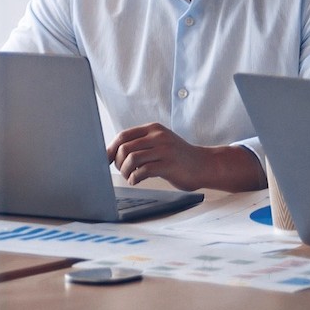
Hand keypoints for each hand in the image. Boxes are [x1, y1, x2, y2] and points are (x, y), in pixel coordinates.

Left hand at [107, 122, 266, 190]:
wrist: (204, 165)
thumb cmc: (177, 157)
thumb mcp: (159, 143)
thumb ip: (140, 144)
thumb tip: (111, 153)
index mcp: (153, 129)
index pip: (123, 136)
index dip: (111, 149)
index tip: (106, 161)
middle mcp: (158, 136)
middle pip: (125, 148)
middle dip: (118, 162)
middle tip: (122, 171)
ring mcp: (164, 150)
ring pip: (132, 159)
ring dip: (125, 171)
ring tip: (129, 176)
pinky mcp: (169, 165)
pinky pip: (143, 171)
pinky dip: (135, 178)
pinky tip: (136, 180)